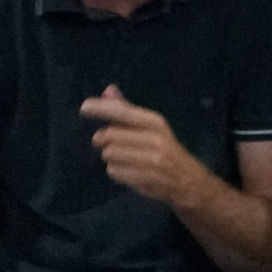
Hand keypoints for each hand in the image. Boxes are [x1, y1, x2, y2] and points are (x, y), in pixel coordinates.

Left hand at [81, 86, 208, 208]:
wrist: (188, 181)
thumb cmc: (165, 150)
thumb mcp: (151, 127)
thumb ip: (127, 110)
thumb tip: (108, 90)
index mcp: (155, 122)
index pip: (123, 112)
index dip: (101, 109)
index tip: (84, 107)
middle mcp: (154, 138)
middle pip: (109, 135)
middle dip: (101, 140)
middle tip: (104, 143)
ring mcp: (151, 159)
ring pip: (109, 154)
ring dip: (109, 157)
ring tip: (122, 159)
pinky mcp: (145, 178)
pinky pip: (113, 171)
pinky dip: (115, 172)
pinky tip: (127, 171)